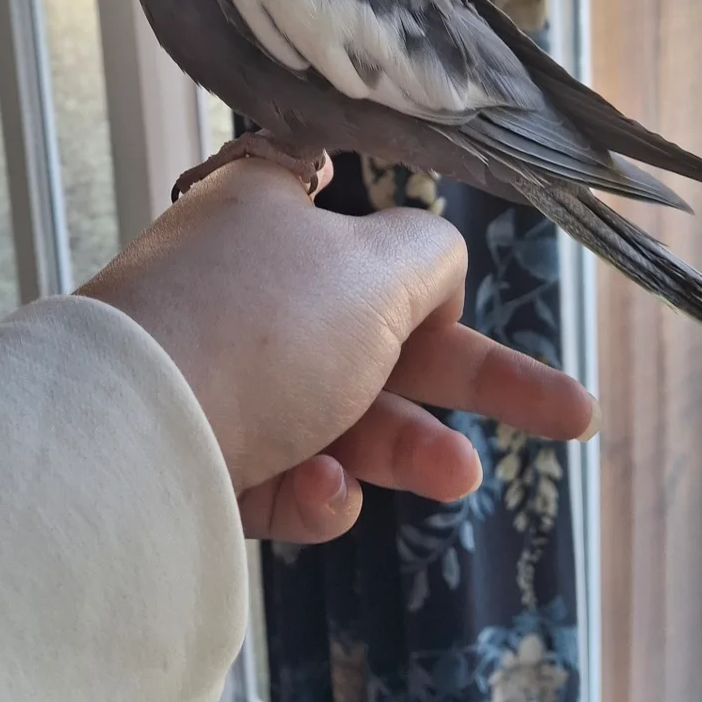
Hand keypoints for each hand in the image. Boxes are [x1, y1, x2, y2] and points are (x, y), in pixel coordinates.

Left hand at [80, 159, 598, 544]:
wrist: (129, 441)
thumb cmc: (259, 326)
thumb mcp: (376, 269)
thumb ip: (429, 256)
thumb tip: (433, 264)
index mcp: (268, 211)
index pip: (344, 209)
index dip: (404, 243)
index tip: (439, 265)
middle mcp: (240, 287)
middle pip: (378, 332)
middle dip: (474, 378)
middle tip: (572, 416)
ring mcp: (216, 377)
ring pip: (336, 414)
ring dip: (403, 446)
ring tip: (458, 476)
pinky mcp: (198, 461)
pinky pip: (279, 473)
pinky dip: (310, 488)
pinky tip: (322, 493)